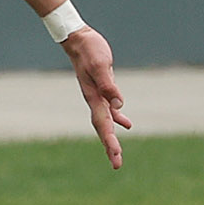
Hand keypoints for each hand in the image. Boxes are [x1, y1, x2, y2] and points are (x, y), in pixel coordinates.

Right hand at [61, 26, 130, 168]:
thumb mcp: (101, 65)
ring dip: (111, 137)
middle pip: (102, 128)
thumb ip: (109, 85)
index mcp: (94, 97)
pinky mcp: (101, 89)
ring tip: (116, 153)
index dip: (110, 141)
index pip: (103, 124)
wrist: (78, 40)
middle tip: (116, 164)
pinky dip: (117, 119)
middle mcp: (94, 100)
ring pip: (105, 122)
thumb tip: (119, 105)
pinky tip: (126, 124)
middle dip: (109, 146)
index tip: (116, 156)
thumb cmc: (89, 50)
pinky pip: (109, 110)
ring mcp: (97, 96)